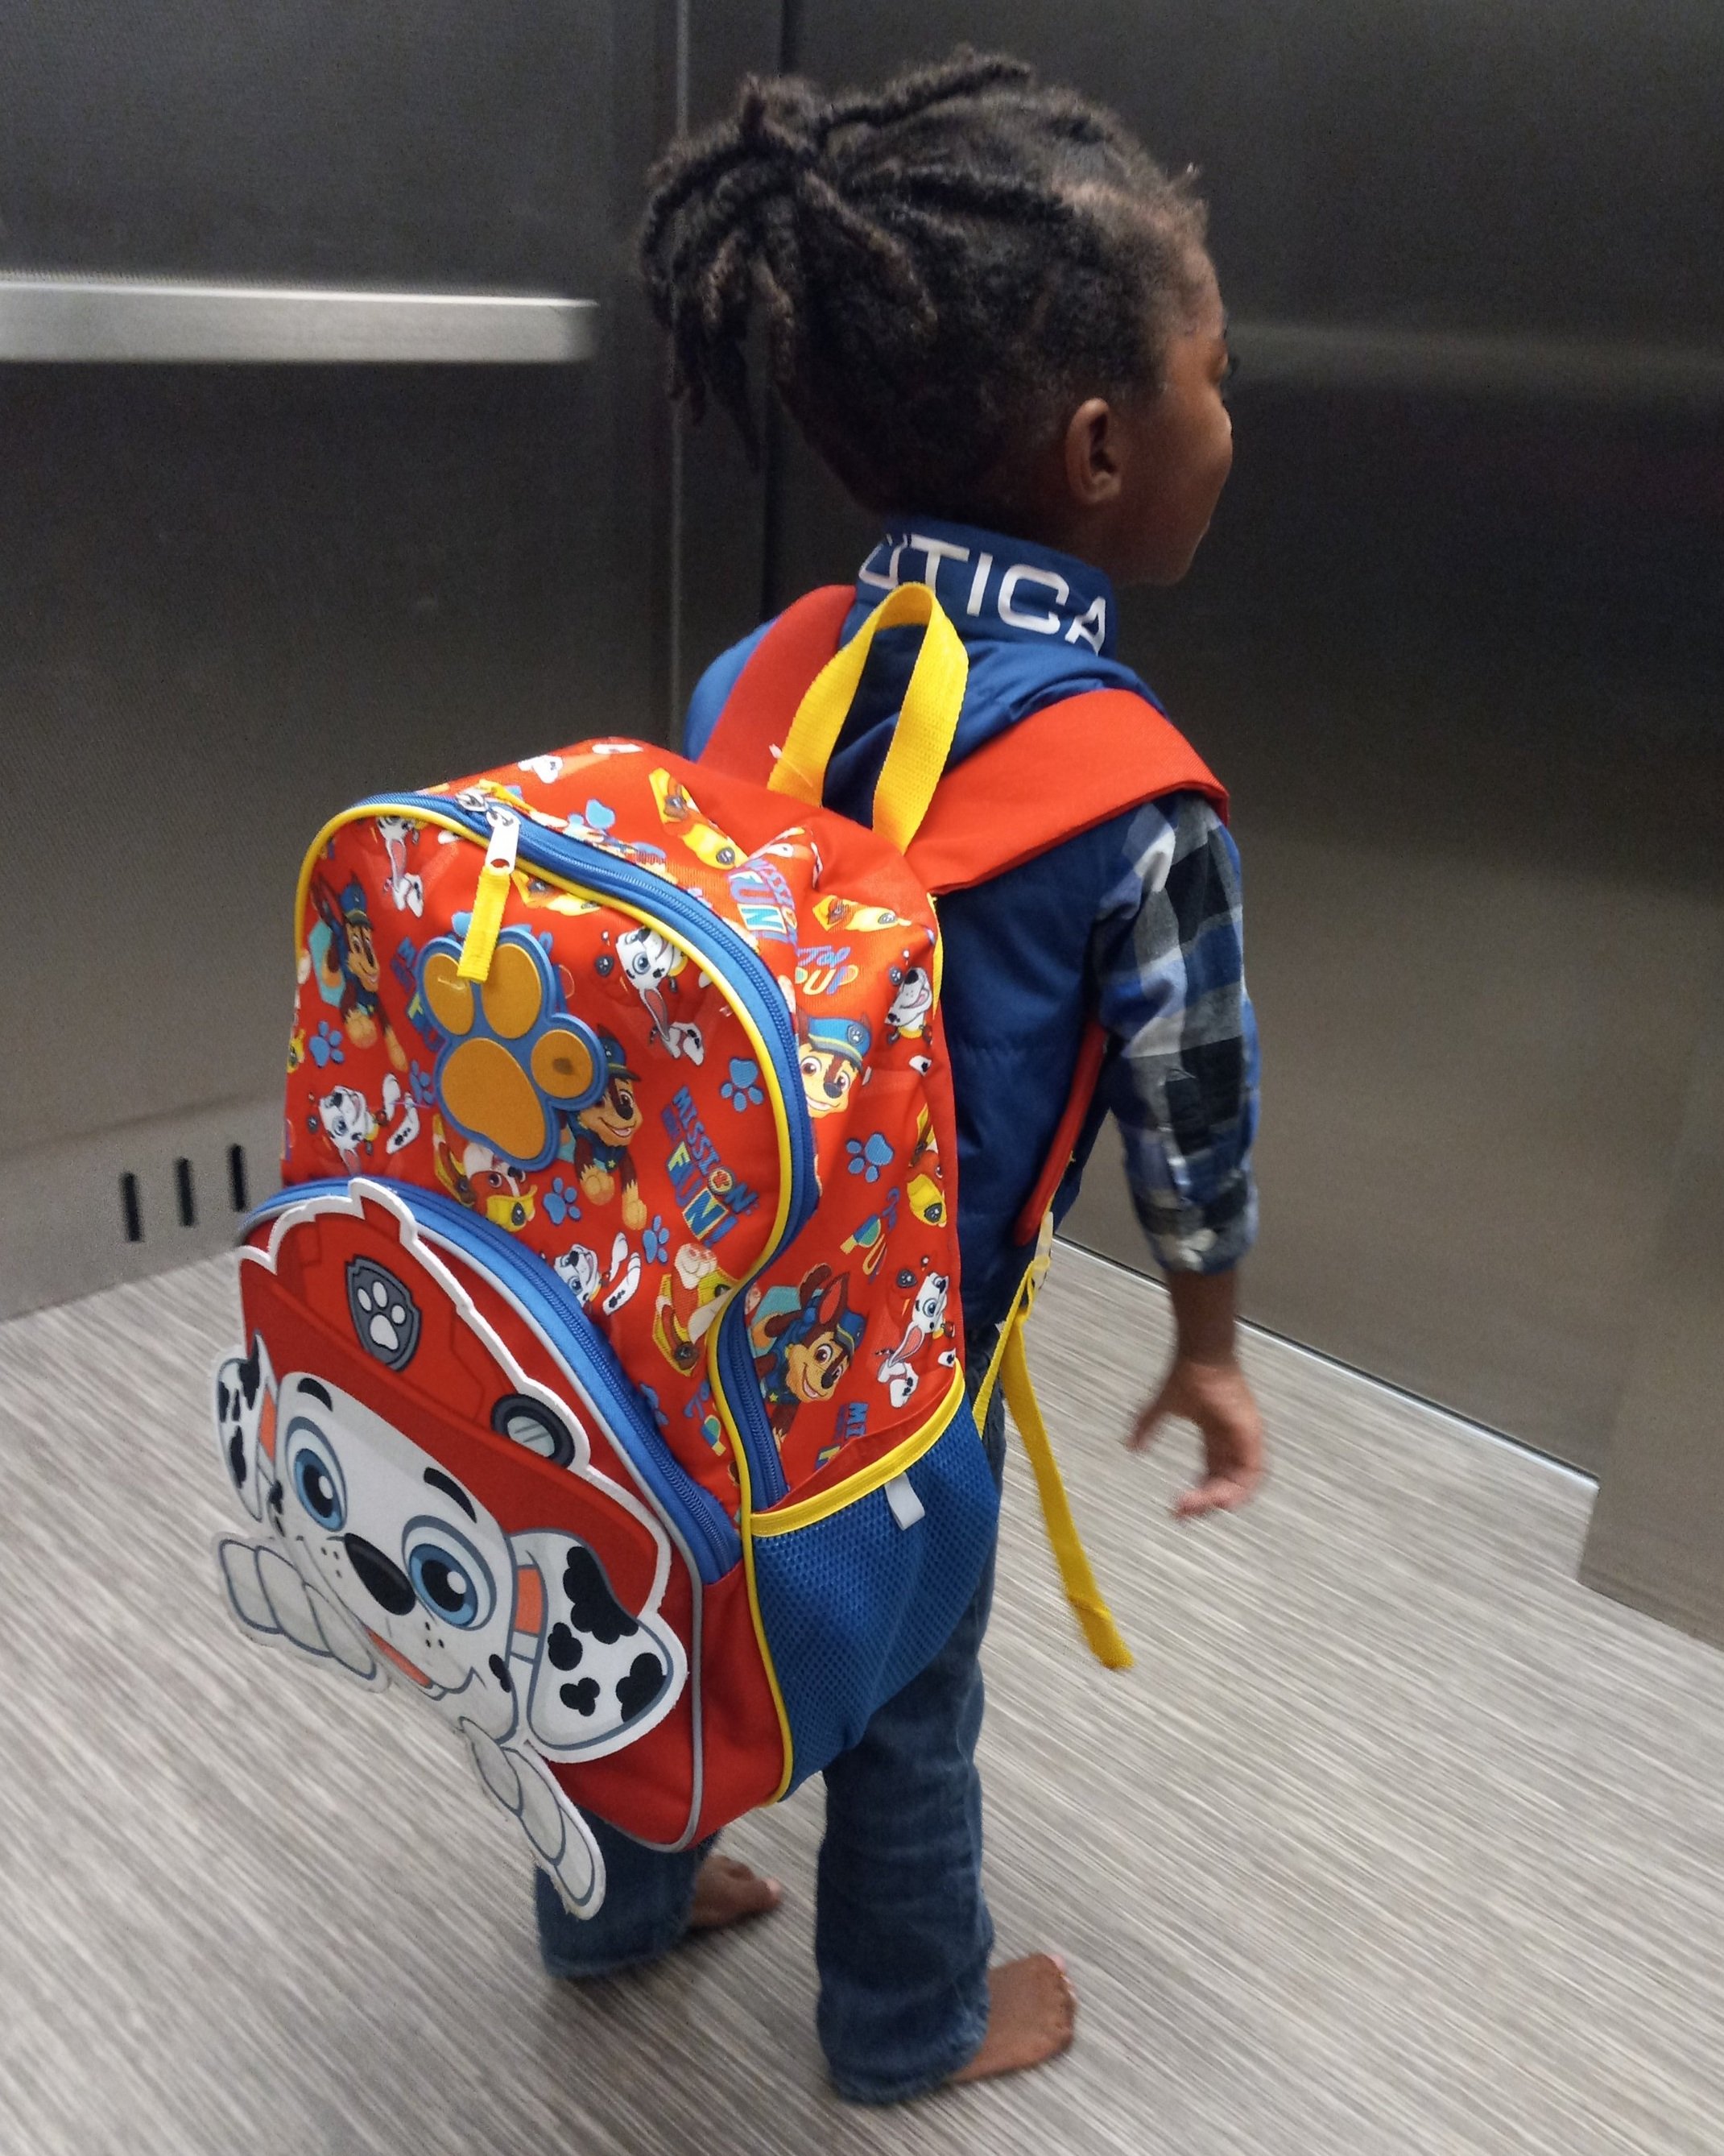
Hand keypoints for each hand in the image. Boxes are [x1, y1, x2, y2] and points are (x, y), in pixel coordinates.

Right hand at [1129, 1354, 1264, 1518]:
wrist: (1200, 1354)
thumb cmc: (1187, 1374)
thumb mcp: (1163, 1407)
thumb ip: (1147, 1426)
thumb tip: (1130, 1445)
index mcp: (1216, 1440)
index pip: (1212, 1477)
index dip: (1198, 1496)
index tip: (1176, 1510)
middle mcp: (1233, 1443)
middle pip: (1226, 1485)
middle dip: (1206, 1503)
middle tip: (1183, 1512)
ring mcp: (1244, 1439)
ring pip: (1242, 1483)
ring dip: (1223, 1499)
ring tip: (1202, 1508)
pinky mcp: (1250, 1433)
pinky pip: (1254, 1470)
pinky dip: (1242, 1488)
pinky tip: (1223, 1499)